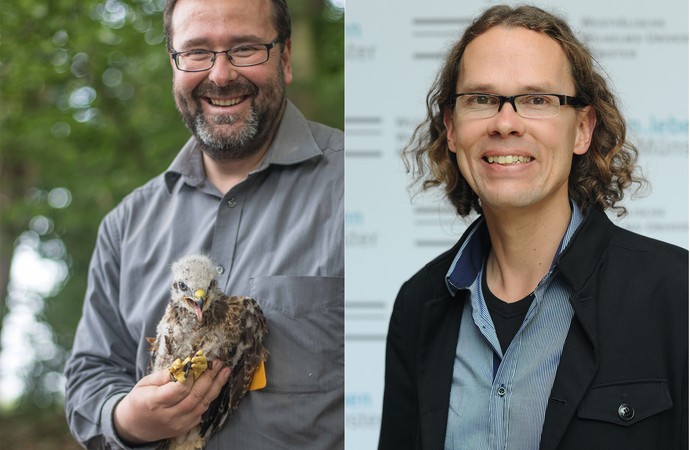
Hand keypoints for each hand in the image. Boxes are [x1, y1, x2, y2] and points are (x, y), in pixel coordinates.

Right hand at [113, 362, 230, 444]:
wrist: (133, 426)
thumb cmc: (139, 400)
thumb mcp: (145, 383)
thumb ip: (165, 375)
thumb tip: (185, 364)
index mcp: (155, 402)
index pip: (179, 389)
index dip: (191, 375)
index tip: (199, 361)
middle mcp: (168, 416)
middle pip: (195, 396)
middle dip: (209, 378)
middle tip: (218, 363)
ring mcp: (178, 424)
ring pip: (202, 405)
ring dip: (215, 387)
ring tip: (225, 371)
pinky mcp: (184, 428)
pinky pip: (201, 412)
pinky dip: (210, 398)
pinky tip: (216, 385)